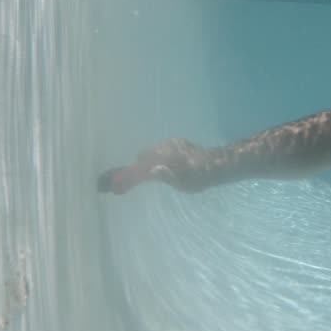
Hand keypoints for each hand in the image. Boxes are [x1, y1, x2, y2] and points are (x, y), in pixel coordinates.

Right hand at [98, 138, 215, 194]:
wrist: (216, 163)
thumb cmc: (200, 178)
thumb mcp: (184, 183)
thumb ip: (166, 176)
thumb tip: (153, 170)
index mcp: (165, 159)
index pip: (139, 169)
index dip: (126, 178)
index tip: (114, 188)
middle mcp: (164, 149)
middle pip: (141, 160)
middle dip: (130, 172)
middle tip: (119, 185)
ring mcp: (168, 144)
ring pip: (148, 154)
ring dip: (141, 165)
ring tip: (132, 177)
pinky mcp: (173, 142)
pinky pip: (157, 150)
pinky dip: (151, 158)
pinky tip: (153, 166)